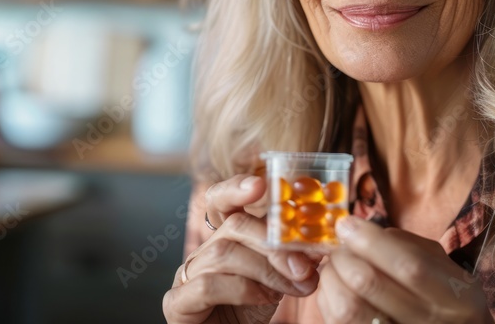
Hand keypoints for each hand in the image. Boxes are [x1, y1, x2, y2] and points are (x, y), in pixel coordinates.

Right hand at [163, 174, 320, 323]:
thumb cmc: (252, 314)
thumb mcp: (278, 282)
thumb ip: (292, 260)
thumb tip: (317, 243)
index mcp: (222, 241)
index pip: (220, 201)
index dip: (236, 187)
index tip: (261, 184)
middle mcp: (200, 253)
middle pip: (232, 226)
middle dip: (273, 242)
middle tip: (305, 265)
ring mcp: (184, 277)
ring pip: (223, 253)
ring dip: (266, 269)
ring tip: (296, 286)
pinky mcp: (177, 302)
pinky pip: (206, 284)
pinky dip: (242, 288)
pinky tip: (265, 299)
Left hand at [317, 216, 492, 323]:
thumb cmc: (444, 294)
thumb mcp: (443, 267)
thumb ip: (407, 245)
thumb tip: (359, 231)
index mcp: (457, 298)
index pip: (409, 266)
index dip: (372, 242)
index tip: (348, 224)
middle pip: (370, 285)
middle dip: (345, 256)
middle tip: (341, 247)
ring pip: (347, 308)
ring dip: (332, 277)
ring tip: (336, 266)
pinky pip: (336, 321)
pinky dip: (327, 298)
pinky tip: (336, 287)